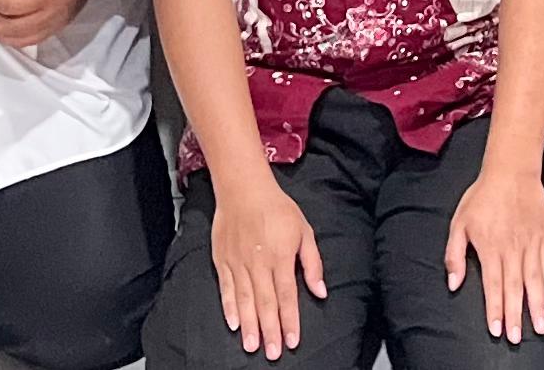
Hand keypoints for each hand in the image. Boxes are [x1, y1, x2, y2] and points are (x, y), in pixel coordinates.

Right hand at [210, 171, 326, 359]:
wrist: (243, 189)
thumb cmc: (277, 209)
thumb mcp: (304, 231)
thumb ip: (312, 263)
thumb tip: (320, 291)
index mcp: (281, 257)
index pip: (287, 295)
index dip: (290, 320)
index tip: (293, 340)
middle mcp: (259, 263)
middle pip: (265, 303)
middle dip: (270, 331)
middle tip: (273, 353)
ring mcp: (238, 263)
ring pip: (245, 300)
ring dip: (249, 325)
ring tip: (252, 346)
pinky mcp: (223, 261)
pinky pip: (226, 289)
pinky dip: (229, 308)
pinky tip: (234, 324)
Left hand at [444, 162, 543, 341]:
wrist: (511, 171)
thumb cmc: (482, 197)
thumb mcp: (459, 223)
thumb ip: (454, 255)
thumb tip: (453, 284)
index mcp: (490, 247)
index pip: (493, 285)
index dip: (494, 309)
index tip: (496, 329)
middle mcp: (512, 248)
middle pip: (514, 287)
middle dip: (516, 315)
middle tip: (517, 337)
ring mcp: (531, 243)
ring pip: (534, 280)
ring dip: (537, 305)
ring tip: (541, 327)